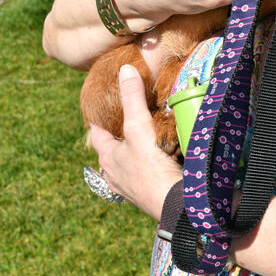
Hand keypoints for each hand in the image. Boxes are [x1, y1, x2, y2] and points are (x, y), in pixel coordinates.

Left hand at [89, 64, 180, 218]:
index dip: (99, 119)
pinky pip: (154, 171)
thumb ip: (132, 99)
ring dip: (141, 149)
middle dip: (122, 134)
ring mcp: (137, 186)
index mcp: (109, 160)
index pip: (97, 134)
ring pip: (134, 161)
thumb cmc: (151, 170)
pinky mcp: (156, 191)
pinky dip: (158, 160)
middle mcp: (118, 175)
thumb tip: (124, 69)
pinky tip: (170, 153)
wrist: (178, 205)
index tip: (103, 105)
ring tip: (152, 131)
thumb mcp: (138, 128)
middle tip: (132, 114)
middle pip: (116, 149)